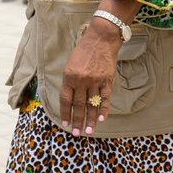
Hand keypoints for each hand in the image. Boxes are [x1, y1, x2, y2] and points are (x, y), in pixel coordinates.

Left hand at [59, 17, 120, 135]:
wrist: (101, 38)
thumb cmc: (84, 50)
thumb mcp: (71, 64)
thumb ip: (70, 81)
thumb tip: (70, 100)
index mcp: (69, 77)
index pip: (66, 100)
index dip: (65, 114)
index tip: (66, 125)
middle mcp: (81, 80)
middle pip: (79, 105)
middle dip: (78, 121)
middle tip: (78, 133)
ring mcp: (95, 80)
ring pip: (92, 104)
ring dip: (90, 119)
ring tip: (89, 131)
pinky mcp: (107, 79)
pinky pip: (105, 97)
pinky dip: (103, 109)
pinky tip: (101, 118)